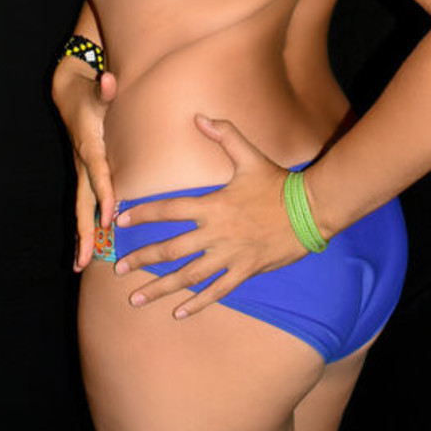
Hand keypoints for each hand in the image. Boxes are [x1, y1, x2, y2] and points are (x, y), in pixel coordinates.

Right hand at [51, 62, 118, 270]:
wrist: (67, 92)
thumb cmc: (89, 94)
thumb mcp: (98, 89)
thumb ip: (105, 88)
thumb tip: (109, 80)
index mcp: (89, 148)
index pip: (98, 175)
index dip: (105, 194)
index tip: (111, 216)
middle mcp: (82, 164)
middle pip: (83, 203)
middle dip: (85, 230)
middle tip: (84, 259)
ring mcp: (80, 171)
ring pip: (81, 208)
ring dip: (82, 235)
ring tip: (81, 263)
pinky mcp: (83, 174)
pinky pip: (85, 204)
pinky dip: (86, 225)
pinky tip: (89, 246)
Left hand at [114, 114, 308, 318]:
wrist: (311, 210)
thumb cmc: (278, 183)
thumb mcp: (250, 156)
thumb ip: (224, 135)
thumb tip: (199, 117)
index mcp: (213, 205)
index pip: (169, 210)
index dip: (143, 214)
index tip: (120, 221)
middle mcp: (216, 233)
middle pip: (170, 250)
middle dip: (142, 259)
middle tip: (118, 269)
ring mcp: (230, 255)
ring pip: (188, 276)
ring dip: (160, 288)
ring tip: (137, 298)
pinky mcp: (245, 271)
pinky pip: (216, 290)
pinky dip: (197, 303)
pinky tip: (179, 312)